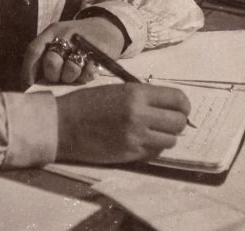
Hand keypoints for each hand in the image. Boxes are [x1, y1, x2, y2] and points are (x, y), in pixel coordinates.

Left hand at [21, 17, 124, 85]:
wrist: (108, 27)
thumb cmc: (77, 40)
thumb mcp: (59, 38)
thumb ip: (44, 54)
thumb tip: (29, 82)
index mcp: (52, 31)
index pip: (34, 50)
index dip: (28, 70)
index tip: (28, 84)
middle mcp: (66, 34)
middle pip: (51, 62)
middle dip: (52, 75)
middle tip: (59, 77)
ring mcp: (83, 42)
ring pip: (70, 69)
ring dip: (70, 77)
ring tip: (75, 74)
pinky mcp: (99, 52)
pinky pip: (88, 72)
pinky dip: (86, 76)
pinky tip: (86, 72)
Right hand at [55, 83, 191, 163]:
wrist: (61, 125)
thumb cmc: (85, 103)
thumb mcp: (116, 90)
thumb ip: (142, 96)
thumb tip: (167, 105)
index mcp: (136, 94)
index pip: (178, 99)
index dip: (183, 105)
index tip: (179, 108)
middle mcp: (139, 115)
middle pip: (179, 122)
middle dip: (178, 121)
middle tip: (168, 121)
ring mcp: (135, 137)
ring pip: (171, 140)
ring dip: (166, 136)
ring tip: (154, 131)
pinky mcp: (130, 154)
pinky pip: (155, 152)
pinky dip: (154, 147)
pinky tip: (142, 141)